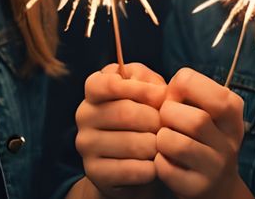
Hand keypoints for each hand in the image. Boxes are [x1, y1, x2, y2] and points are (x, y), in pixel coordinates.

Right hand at [75, 63, 167, 198]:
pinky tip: (155, 165)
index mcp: (94, 91)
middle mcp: (84, 115)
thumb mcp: (149, 92)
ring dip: (156, 146)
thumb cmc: (145, 118)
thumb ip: (151, 83)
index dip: (139, 89)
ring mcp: (86, 145)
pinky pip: (130, 170)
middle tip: (169, 128)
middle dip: (156, 120)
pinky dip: (150, 169)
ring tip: (163, 147)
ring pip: (131, 143)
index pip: (107, 84)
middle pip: (125, 113)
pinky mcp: (94, 172)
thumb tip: (158, 93)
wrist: (135, 162)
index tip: (161, 95)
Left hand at [155, 68, 248, 198]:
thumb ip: (185, 93)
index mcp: (232, 109)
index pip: (195, 83)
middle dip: (168, 115)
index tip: (175, 97)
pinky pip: (167, 169)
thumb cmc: (200, 136)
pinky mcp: (198, 188)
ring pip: (179, 145)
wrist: (216, 184)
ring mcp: (216, 166)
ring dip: (162, 139)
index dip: (177, 87)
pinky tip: (165, 159)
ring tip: (164, 140)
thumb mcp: (203, 109)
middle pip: (196, 120)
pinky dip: (158, 161)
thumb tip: (158, 91)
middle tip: (165, 120)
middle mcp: (230, 139)